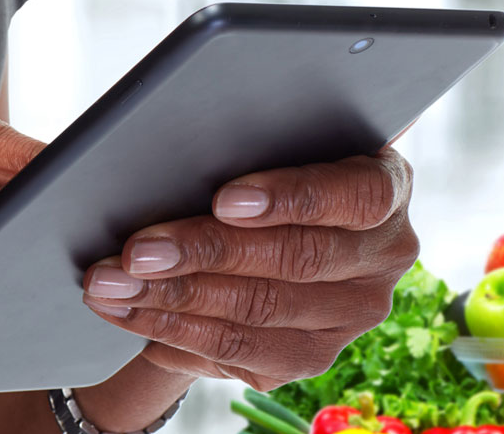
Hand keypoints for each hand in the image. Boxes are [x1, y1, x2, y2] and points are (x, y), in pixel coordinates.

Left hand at [82, 148, 418, 389]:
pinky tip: (132, 310)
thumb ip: (256, 146)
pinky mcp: (313, 357)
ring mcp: (353, 315)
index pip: (358, 195)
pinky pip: (240, 349)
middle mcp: (385, 256)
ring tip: (114, 281)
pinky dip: (175, 330)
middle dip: (208, 253)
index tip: (224, 199)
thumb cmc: (272, 173)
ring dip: (177, 297)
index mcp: (389, 189)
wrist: (273, 236)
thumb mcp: (278, 147)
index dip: (293, 198)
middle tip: (138, 250)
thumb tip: (174, 152)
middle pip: (299, 258)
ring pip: (262, 310)